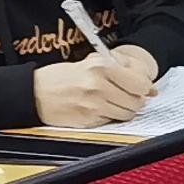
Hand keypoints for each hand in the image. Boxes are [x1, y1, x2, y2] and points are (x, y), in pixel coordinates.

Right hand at [32, 47, 157, 127]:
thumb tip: (150, 88)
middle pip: (137, 101)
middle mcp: (98, 85)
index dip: (144, 87)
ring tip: (110, 102)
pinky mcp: (89, 120)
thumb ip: (121, 70)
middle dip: (135, 100)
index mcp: (101, 67)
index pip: (141, 83)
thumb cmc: (63, 77)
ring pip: (128, 114)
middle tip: (125, 96)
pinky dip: (110, 117)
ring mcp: (94, 104)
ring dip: (124, 110)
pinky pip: (112, 121)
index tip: (141, 88)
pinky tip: (98, 109)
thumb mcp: (91, 62)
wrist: (33, 92)